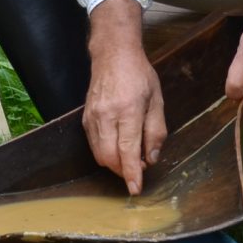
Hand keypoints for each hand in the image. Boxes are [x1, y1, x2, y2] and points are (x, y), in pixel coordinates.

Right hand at [81, 3, 166, 194]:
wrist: (113, 54)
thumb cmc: (139, 75)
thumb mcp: (157, 101)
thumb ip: (156, 131)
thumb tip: (151, 158)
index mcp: (128, 110)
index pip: (128, 151)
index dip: (131, 173)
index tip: (135, 189)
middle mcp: (106, 115)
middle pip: (109, 158)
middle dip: (123, 171)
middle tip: (138, 168)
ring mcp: (93, 117)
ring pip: (99, 154)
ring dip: (114, 163)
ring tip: (130, 157)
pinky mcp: (85, 117)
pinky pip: (93, 145)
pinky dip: (105, 152)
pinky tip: (117, 146)